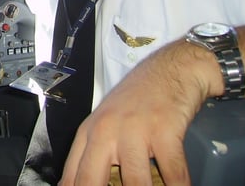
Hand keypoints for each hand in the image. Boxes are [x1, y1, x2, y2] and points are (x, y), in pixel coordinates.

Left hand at [59, 40, 215, 185]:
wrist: (170, 69)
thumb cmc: (139, 99)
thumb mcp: (108, 123)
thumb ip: (96, 154)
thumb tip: (84, 183)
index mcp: (89, 132)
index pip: (72, 176)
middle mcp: (106, 131)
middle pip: (93, 180)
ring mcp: (134, 129)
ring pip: (135, 183)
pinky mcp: (163, 129)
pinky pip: (172, 174)